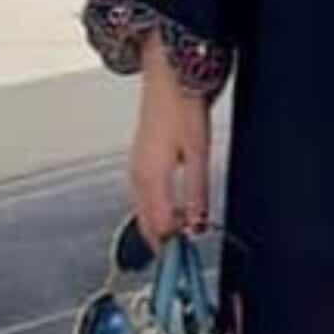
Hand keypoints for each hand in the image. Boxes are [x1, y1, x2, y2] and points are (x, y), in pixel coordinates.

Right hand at [128, 29, 210, 245]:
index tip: (189, 260)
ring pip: (142, 211)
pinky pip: (142, 197)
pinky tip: (170, 213)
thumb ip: (197, 191)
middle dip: (164, 243)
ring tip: (179, 240)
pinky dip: (155, 211)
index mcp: (150, 176)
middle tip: (183, 260)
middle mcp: (137, 175)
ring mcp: (135, 168)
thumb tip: (198, 223)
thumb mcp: (198, 151)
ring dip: (160, 228)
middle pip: (146, 223)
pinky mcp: (139, 162)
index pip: (159, 226)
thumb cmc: (181, 105)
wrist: (167, 74)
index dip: (175, 247)